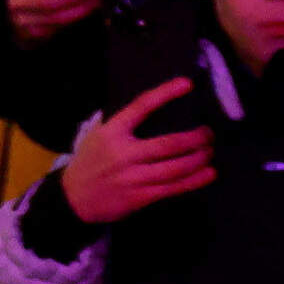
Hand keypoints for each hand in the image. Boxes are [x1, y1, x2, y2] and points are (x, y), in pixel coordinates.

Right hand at [6, 0, 101, 48]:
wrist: (15, 20)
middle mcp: (18, 3)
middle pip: (46, 3)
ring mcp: (25, 23)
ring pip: (55, 19)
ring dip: (78, 11)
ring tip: (94, 0)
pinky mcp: (35, 37)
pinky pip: (58, 29)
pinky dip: (74, 19)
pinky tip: (86, 10)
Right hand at [58, 77, 209, 224]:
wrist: (73, 199)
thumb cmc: (90, 162)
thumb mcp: (97, 135)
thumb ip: (120, 123)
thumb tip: (150, 106)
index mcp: (111, 132)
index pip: (141, 107)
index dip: (165, 94)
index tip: (187, 84)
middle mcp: (123, 153)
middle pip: (168, 144)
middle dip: (195, 138)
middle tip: (209, 133)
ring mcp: (132, 177)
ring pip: (175, 168)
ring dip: (198, 159)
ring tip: (210, 152)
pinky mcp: (140, 197)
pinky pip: (173, 188)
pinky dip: (194, 181)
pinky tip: (209, 174)